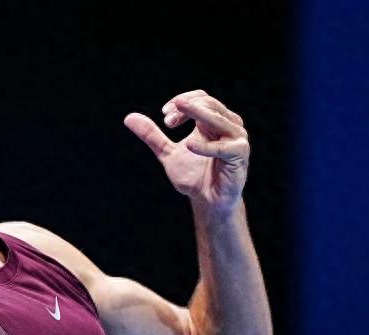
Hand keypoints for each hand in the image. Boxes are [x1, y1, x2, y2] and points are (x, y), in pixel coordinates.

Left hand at [124, 90, 248, 214]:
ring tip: (171, 122)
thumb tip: (129, 118)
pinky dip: (205, 146)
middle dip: (186, 108)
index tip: (164, 115)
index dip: (182, 101)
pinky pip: (223, 146)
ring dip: (195, 115)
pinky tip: (188, 146)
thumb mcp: (167, 153)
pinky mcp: (239, 154)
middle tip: (166, 122)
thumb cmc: (194, 177)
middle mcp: (228, 125)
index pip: (200, 98)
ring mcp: (236, 138)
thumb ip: (152, 136)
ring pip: (217, 117)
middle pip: (208, 103)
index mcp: (212, 121)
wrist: (208, 202)